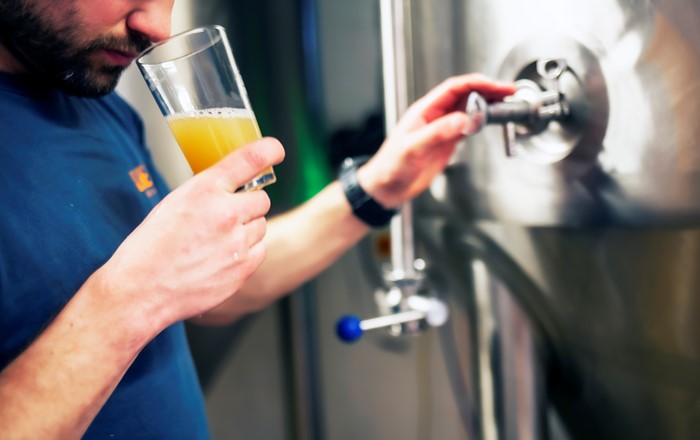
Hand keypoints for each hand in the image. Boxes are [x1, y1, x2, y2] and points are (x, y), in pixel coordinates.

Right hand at [94, 137, 284, 329]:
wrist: (142, 289)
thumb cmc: (151, 247)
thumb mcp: (174, 203)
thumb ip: (207, 193)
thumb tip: (231, 189)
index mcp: (204, 190)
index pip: (250, 159)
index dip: (269, 151)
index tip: (276, 151)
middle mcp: (226, 212)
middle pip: (262, 199)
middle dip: (248, 206)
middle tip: (226, 218)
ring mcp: (237, 242)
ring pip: (261, 225)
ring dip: (247, 230)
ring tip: (217, 242)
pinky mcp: (243, 267)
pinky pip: (260, 249)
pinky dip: (247, 252)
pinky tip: (222, 258)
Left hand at [356, 73, 515, 206]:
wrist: (387, 187)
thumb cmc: (391, 166)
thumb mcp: (413, 148)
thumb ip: (438, 133)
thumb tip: (463, 120)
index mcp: (425, 111)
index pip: (454, 88)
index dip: (477, 83)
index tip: (495, 86)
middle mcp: (435, 116)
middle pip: (465, 95)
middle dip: (488, 90)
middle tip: (508, 92)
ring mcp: (442, 129)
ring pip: (469, 109)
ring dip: (487, 104)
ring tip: (505, 103)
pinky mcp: (446, 143)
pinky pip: (467, 126)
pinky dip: (481, 121)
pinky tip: (490, 121)